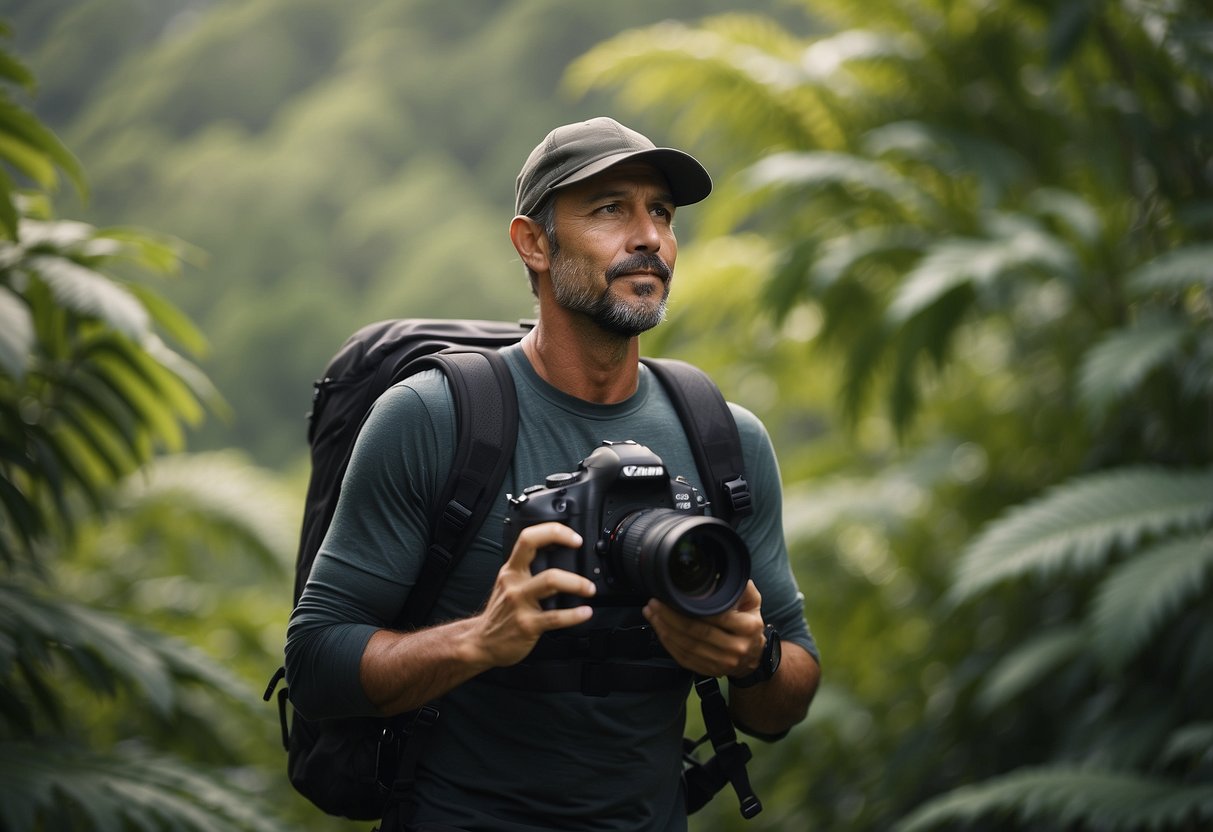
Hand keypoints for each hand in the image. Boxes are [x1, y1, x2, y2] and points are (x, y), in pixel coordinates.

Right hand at [467, 522, 595, 668]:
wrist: (482, 642)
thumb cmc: (501, 613)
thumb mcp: (508, 584)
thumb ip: (527, 570)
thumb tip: (558, 556)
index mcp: (511, 570)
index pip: (528, 538)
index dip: (553, 532)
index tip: (574, 538)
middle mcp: (514, 583)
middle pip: (540, 557)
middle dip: (568, 558)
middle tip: (585, 562)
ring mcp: (520, 603)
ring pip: (550, 582)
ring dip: (577, 583)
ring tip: (589, 589)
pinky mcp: (527, 625)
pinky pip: (555, 617)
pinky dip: (574, 615)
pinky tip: (585, 612)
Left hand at [643, 580, 764, 677]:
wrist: (753, 657)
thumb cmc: (749, 624)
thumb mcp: (753, 603)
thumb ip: (742, 588)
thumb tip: (724, 573)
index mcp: (747, 627)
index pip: (716, 616)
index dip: (691, 607)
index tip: (671, 596)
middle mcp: (735, 648)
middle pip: (697, 632)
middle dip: (670, 617)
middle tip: (655, 603)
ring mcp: (721, 662)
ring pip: (687, 646)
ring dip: (665, 629)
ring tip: (652, 614)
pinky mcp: (709, 670)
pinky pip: (684, 658)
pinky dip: (668, 643)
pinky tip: (659, 630)